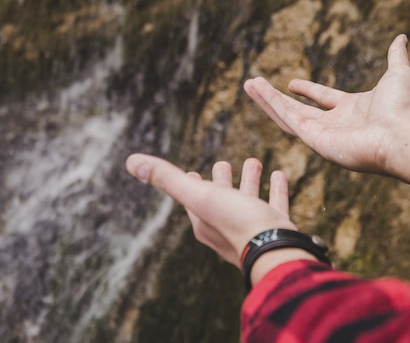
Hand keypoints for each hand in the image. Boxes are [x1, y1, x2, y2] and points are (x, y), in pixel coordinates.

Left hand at [125, 155, 316, 283]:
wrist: (275, 248)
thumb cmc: (235, 222)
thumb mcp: (198, 195)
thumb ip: (167, 179)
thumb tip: (130, 161)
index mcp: (205, 222)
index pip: (193, 201)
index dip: (190, 185)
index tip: (191, 174)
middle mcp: (227, 227)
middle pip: (221, 199)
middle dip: (222, 181)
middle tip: (223, 164)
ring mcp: (252, 228)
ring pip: (249, 200)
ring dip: (249, 181)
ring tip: (253, 163)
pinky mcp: (275, 227)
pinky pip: (274, 204)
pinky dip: (275, 189)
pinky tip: (278, 175)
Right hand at [244, 34, 409, 183]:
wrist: (402, 134)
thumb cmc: (402, 109)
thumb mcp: (398, 74)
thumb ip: (396, 57)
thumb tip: (402, 38)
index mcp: (352, 110)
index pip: (323, 99)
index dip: (307, 90)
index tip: (291, 82)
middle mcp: (335, 124)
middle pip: (298, 110)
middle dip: (276, 98)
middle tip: (256, 84)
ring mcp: (323, 134)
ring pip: (287, 116)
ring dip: (267, 101)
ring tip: (249, 85)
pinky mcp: (314, 140)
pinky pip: (289, 120)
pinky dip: (272, 105)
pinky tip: (259, 90)